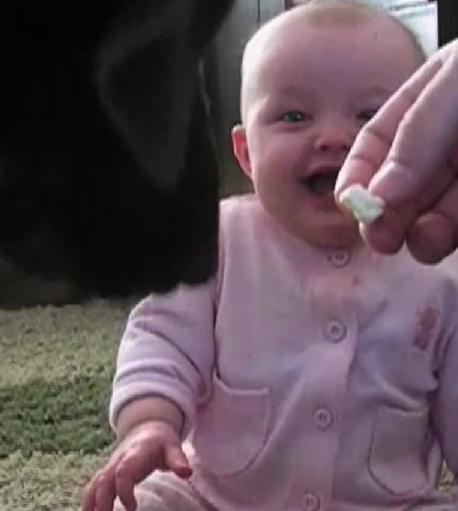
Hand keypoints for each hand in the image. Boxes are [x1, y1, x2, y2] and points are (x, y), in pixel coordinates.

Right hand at [81, 420, 191, 510]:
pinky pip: (93, 487)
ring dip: (91, 503)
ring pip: (95, 483)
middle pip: (104, 479)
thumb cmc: (161, 441)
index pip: (124, 471)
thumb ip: (178, 460)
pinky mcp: (107, 473)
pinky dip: (89, 502)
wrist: (147, 427)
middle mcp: (119, 459)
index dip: (123, 489)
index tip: (131, 507)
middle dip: (102, 500)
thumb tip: (187, 473)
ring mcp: (111, 466)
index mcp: (135, 453)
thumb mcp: (173, 447)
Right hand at [335, 39, 457, 263]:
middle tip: (379, 238)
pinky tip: (444, 235)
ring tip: (424, 237)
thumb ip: (415, 137)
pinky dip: (449, 235)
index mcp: (424, 109)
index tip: (351, 206)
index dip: (357, 177)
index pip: (374, 148)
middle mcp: (442, 146)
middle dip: (384, 215)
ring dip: (420, 231)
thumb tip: (377, 196)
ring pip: (430, 214)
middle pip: (398, 188)